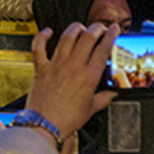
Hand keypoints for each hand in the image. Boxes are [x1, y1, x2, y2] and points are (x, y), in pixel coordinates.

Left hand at [26, 22, 117, 137]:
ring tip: (81, 27)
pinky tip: (48, 31)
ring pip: (67, 37)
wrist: (44, 126)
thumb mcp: (91, 109)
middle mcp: (73, 67)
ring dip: (76, 28)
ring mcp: (56, 65)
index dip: (111, 35)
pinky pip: (39, 47)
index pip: (103, 49)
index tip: (114, 29)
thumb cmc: (66, 120)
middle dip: (96, 28)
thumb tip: (112, 93)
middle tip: (100, 27)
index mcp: (88, 77)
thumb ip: (104, 98)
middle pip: (87, 37)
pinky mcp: (41, 68)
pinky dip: (42, 36)